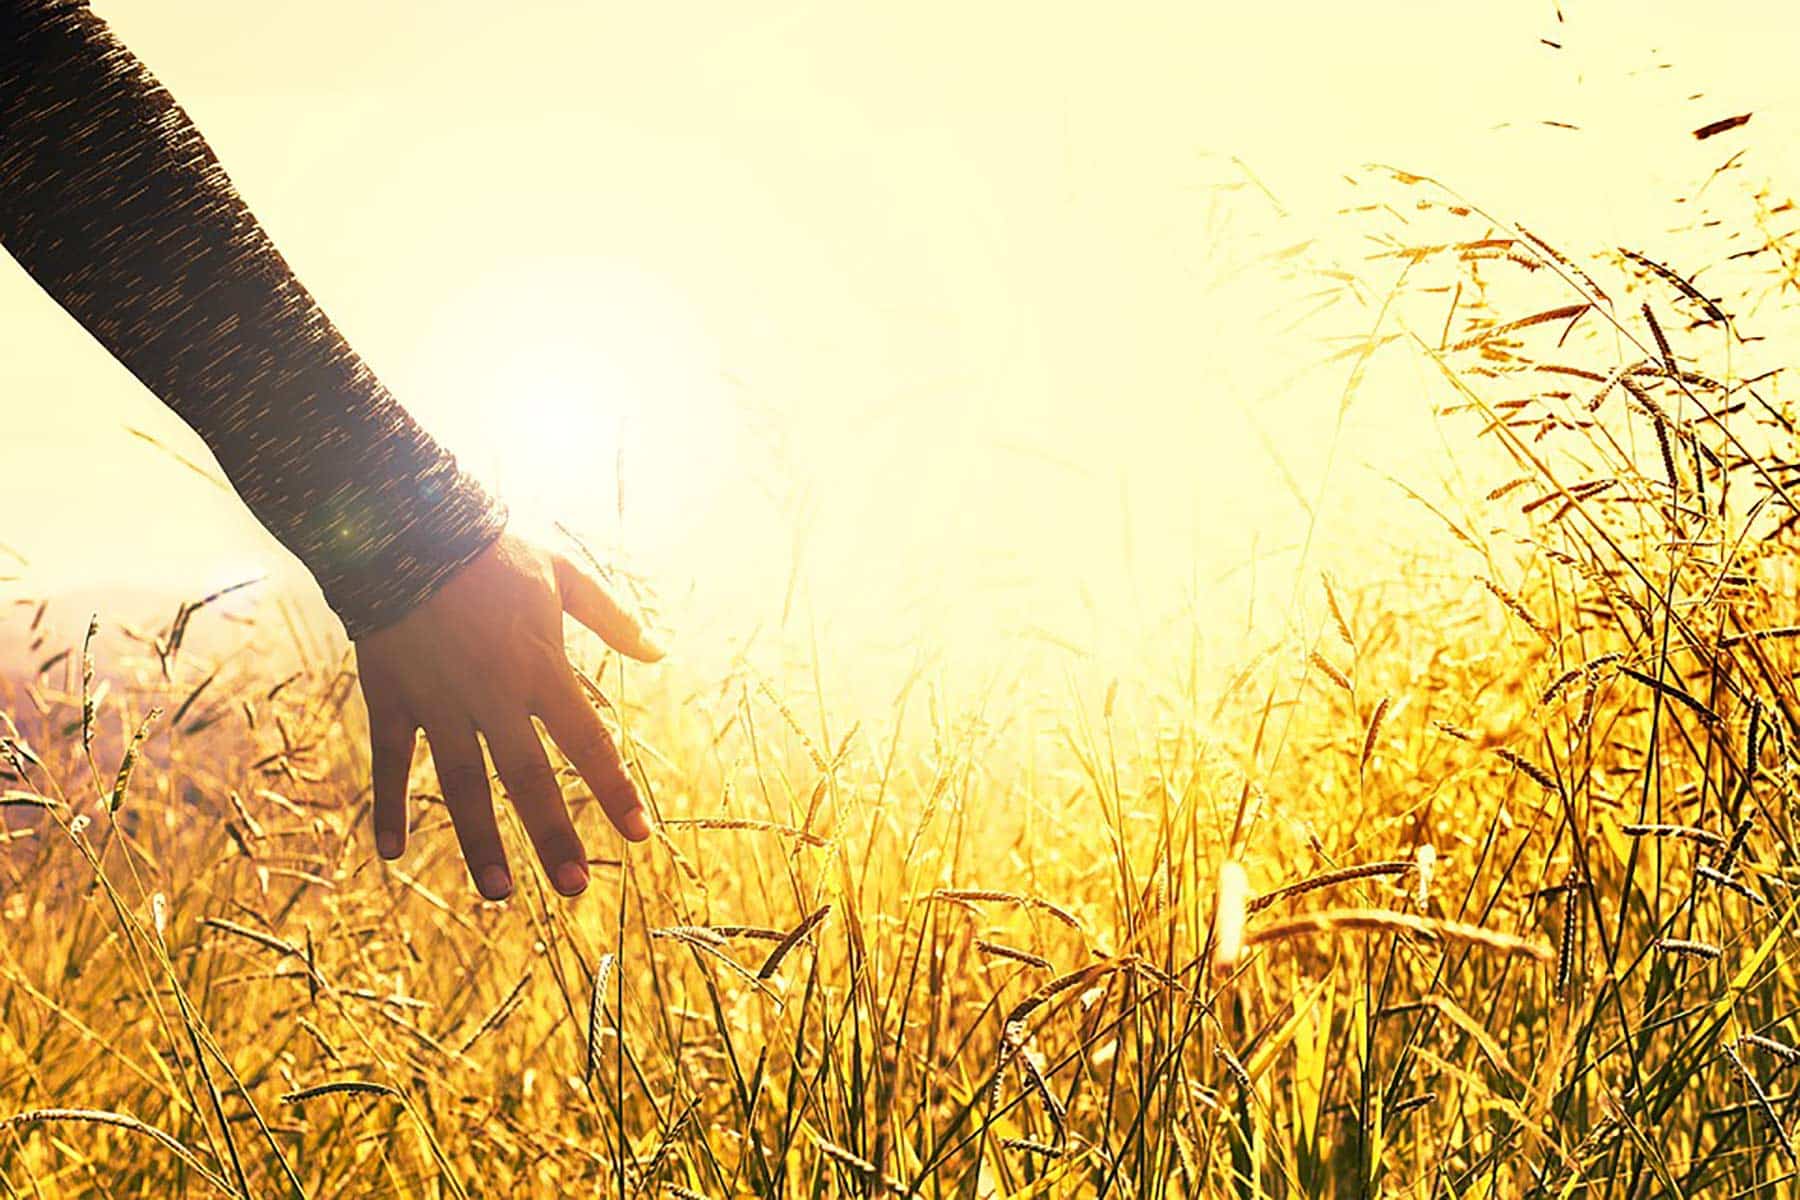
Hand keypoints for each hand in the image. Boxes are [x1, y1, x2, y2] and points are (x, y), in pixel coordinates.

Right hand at [353, 529, 662, 900]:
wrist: (406, 525)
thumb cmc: (492, 550)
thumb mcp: (562, 574)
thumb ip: (612, 617)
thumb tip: (660, 652)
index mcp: (540, 667)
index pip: (588, 742)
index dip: (615, 790)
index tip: (640, 835)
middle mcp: (492, 694)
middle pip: (529, 777)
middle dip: (553, 834)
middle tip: (575, 888)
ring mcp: (439, 700)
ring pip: (462, 783)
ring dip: (480, 840)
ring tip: (500, 893)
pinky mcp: (392, 696)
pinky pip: (391, 760)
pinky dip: (388, 805)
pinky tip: (391, 853)